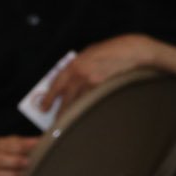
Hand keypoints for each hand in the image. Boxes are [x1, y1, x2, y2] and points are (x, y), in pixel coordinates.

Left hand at [40, 34, 160, 113]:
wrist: (131, 50)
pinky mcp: (105, 89)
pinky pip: (92, 103)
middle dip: (60, 112)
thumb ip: (77, 66)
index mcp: (74, 64)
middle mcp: (80, 74)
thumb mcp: (89, 54)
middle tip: (55, 123)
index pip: (56, 83)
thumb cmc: (111, 51)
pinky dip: (88, 110)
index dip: (49, 97)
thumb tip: (67, 82)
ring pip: (79, 103)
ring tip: (70, 125)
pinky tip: (86, 118)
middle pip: (66, 98)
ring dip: (74, 114)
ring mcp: (93, 82)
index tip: (43, 107)